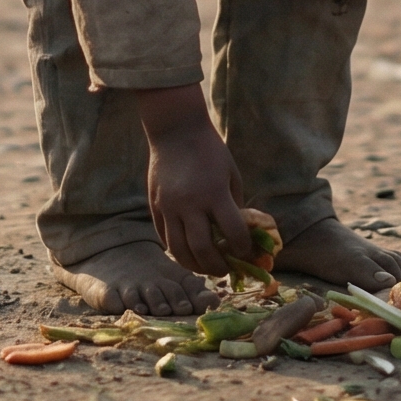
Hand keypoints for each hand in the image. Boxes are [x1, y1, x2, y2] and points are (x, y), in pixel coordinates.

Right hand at [136, 85, 251, 276]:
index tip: (245, 252)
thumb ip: (234, 204)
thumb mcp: (231, 174)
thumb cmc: (210, 150)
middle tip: (225, 270)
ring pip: (179, 250)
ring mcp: (169, 206)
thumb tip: (238, 234)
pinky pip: (165, 237)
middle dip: (217, 266)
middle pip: (202, 250)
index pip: (232, 233)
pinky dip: (177, 250)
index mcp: (214, 193)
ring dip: (194, 266)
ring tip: (205, 268)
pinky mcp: (155, 206)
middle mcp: (190, 203)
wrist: (176, 130)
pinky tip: (188, 252)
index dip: (242, 248)